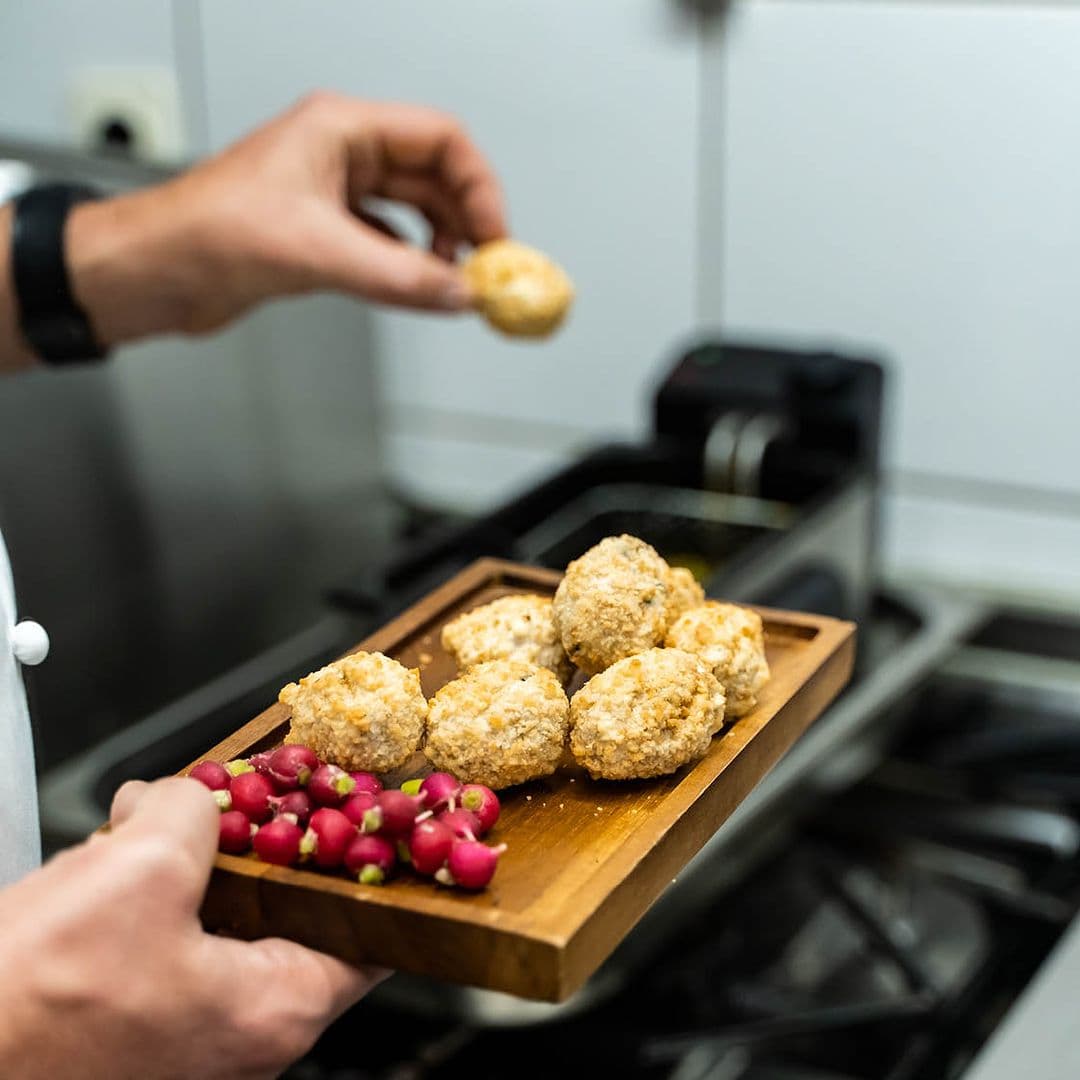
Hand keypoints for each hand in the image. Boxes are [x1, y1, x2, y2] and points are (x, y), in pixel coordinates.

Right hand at [0, 777, 384, 1078]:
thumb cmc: (31, 1008)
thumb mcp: (141, 866)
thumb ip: (194, 809)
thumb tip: (193, 797)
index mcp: (277, 1007)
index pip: (371, 929)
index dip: (374, 863)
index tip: (370, 816)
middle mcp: (244, 1033)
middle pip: (289, 909)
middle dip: (260, 842)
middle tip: (249, 796)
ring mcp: (190, 1034)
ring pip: (223, 917)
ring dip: (192, 862)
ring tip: (157, 823)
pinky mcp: (137, 1024)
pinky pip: (171, 939)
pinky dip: (150, 892)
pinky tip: (116, 856)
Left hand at [66, 92, 507, 345]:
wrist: (154, 274)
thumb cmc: (203, 232)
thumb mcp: (316, 251)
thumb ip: (398, 275)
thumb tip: (459, 292)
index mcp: (339, 130)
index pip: (439, 140)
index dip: (478, 187)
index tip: (494, 236)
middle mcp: (341, 157)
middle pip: (433, 179)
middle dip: (465, 223)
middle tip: (486, 269)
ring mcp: (334, 198)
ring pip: (414, 216)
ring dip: (440, 250)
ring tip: (454, 284)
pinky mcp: (325, 237)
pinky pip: (389, 247)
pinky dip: (411, 269)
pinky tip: (418, 290)